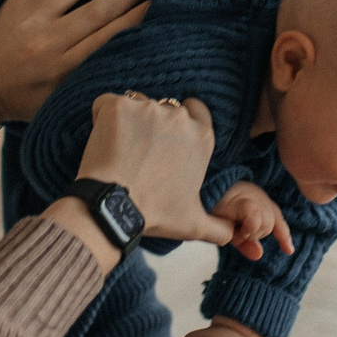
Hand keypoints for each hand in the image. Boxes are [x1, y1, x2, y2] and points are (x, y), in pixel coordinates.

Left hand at [0, 0, 155, 122]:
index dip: (138, 16)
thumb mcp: (56, 102)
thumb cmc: (17, 100)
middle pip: (102, 8)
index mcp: (63, 68)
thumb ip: (87, 81)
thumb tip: (124, 57)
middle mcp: (50, 39)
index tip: (160, 1)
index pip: (111, 36)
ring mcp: (31, 14)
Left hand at [75, 93, 231, 242]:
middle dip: (153, 125)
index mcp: (202, 137)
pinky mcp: (117, 106)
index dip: (181, 122)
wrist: (115, 208)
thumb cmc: (155, 214)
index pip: (196, 110)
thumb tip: (234, 234)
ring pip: (137, 105)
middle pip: (165, 108)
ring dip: (129, 121)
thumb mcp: (195, 224)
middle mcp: (178, 117)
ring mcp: (147, 108)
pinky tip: (103, 140)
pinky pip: (107, 103)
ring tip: (120, 150)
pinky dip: (102, 117)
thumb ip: (220, 227)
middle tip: (140, 152)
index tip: (166, 139)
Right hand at [212, 180, 294, 262]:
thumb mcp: (228, 229)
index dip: (283, 235)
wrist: (191, 196)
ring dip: (248, 233)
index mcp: (255, 199)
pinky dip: (247, 228)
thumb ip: (245, 242)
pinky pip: (256, 221)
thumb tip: (259, 255)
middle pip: (271, 225)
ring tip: (230, 226)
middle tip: (233, 230)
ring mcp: (251, 195)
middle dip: (254, 234)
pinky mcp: (243, 201)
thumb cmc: (206, 209)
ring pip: (266, 225)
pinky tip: (233, 226)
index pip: (276, 219)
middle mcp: (257, 195)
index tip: (288, 250)